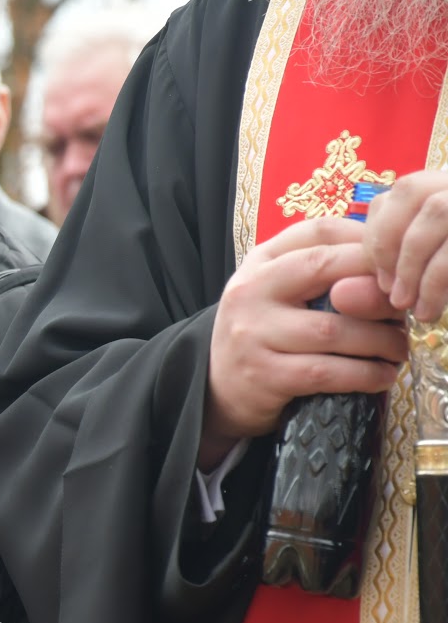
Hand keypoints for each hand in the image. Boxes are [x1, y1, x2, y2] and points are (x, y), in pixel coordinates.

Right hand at [202, 217, 406, 467]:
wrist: (217, 390)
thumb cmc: (263, 335)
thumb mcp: (279, 294)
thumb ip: (323, 273)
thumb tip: (389, 270)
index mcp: (258, 263)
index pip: (317, 232)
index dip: (365, 242)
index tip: (393, 265)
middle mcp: (249, 291)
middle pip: (326, 269)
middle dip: (377, 288)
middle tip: (405, 308)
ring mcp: (252, 333)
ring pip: (334, 328)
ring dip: (381, 340)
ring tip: (398, 348)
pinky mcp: (263, 375)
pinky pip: (327, 371)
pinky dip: (365, 374)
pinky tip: (381, 375)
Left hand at [364, 171, 447, 320]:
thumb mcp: (430, 274)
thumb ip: (390, 279)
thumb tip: (339, 295)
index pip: (401, 192)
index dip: (378, 234)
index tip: (377, 276)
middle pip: (413, 190)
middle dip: (387, 244)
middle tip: (387, 293)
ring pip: (438, 210)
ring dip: (411, 264)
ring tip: (407, 307)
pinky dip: (435, 280)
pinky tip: (429, 311)